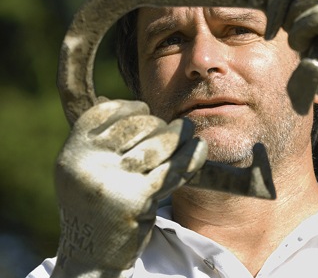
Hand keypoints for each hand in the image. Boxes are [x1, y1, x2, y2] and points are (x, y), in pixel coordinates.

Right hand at [52, 99, 206, 277]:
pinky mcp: (135, 200)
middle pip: (138, 126)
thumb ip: (106, 139)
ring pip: (157, 145)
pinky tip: (199, 147)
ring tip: (188, 132)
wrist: (92, 255)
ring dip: (178, 136)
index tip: (147, 114)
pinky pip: (172, 169)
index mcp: (73, 150)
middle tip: (174, 130)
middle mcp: (86, 164)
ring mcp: (110, 182)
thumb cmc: (97, 203)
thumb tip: (140, 106)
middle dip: (160, 125)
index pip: (110, 111)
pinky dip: (190, 157)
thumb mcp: (87, 167)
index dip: (134, 109)